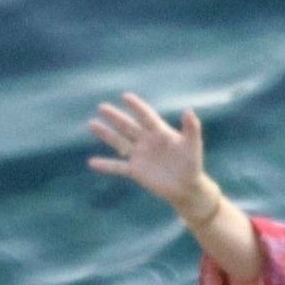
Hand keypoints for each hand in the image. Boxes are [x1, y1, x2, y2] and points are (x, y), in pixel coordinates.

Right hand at [88, 94, 206, 209]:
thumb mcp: (193, 146)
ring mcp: (140, 155)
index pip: (147, 117)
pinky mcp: (136, 171)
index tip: (126, 97)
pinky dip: (106, 165)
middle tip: (102, 107)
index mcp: (161, 133)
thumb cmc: (192, 164)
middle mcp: (147, 141)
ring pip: (120, 142)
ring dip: (106, 134)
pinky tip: (92, 163)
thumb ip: (191, 129)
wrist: (188, 188)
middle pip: (129, 126)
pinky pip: (118, 167)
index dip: (137, 107)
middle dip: (116, 117)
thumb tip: (189, 110)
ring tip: (92, 124)